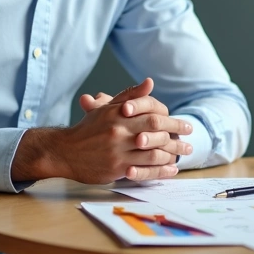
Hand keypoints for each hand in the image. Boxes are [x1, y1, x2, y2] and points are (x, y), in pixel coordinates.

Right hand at [29, 78, 194, 182]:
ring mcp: (118, 152)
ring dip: (172, 156)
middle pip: (157, 134)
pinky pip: (144, 170)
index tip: (186, 125)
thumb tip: (150, 82)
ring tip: (184, 156)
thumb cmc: (89, 128)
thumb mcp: (108, 108)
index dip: (173, 121)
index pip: (154, 115)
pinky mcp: (116, 169)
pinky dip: (160, 171)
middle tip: (190, 142)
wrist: (64, 150)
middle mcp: (119, 133)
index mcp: (120, 115)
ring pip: (153, 154)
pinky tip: (171, 171)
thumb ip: (131, 96)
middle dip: (177, 138)